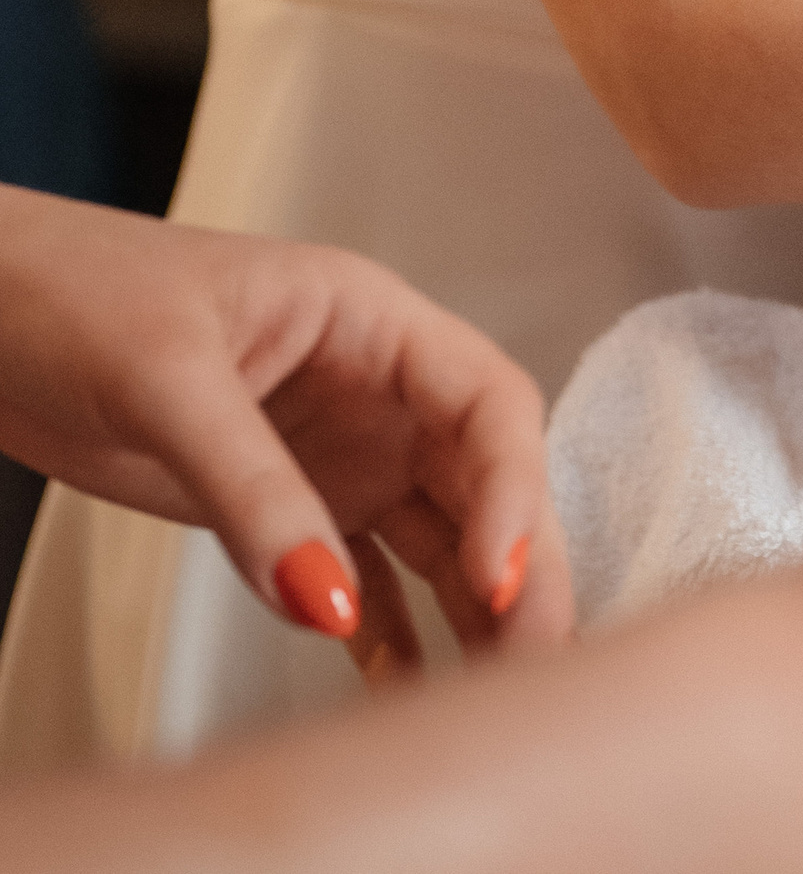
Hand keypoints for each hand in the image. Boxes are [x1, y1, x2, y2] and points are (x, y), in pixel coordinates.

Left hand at [0, 188, 569, 663]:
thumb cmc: (80, 295)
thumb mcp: (170, 382)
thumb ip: (251, 492)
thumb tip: (330, 605)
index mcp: (371, 319)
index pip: (484, 402)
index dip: (511, 489)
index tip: (500, 580)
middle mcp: (375, 387)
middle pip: (480, 480)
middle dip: (517, 568)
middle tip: (532, 668)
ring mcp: (338, 450)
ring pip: (436, 536)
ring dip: (467, 612)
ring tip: (487, 697)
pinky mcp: (290, 504)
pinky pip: (363, 576)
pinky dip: (386, 635)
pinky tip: (399, 691)